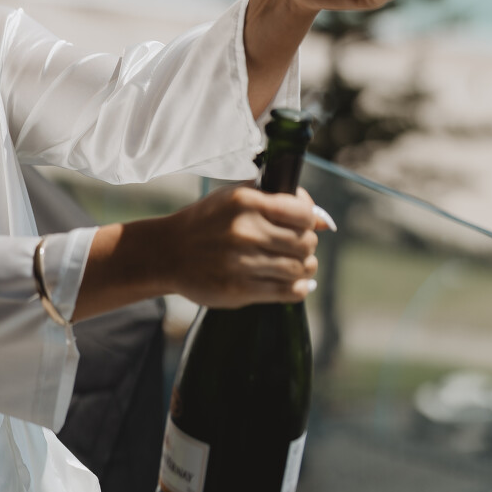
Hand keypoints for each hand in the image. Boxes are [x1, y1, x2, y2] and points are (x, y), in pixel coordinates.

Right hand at [165, 184, 321, 307]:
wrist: (167, 253)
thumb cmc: (205, 223)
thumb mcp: (234, 199)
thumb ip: (276, 203)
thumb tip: (324, 221)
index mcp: (245, 202)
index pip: (302, 213)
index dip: (310, 219)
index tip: (304, 223)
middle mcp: (245, 231)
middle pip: (305, 242)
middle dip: (307, 245)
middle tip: (297, 247)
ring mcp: (242, 262)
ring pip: (300, 269)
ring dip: (304, 268)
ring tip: (296, 265)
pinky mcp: (240, 290)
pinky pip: (288, 292)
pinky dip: (298, 288)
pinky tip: (293, 283)